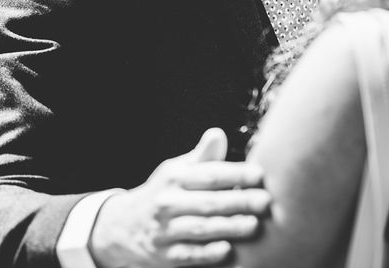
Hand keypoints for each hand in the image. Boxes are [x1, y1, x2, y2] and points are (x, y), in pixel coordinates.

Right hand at [89, 128, 269, 267]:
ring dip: (228, 227)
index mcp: (175, 177)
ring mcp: (165, 230)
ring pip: (199, 228)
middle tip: (266, 201)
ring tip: (254, 225)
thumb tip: (218, 134)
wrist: (122, 227)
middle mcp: (168, 202)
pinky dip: (206, 253)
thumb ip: (202, 157)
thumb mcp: (176, 171)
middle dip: (238, 201)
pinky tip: (227, 250)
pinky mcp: (165, 255)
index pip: (209, 174)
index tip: (259, 174)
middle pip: (207, 201)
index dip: (235, 173)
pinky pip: (187, 254)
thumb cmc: (163, 194)